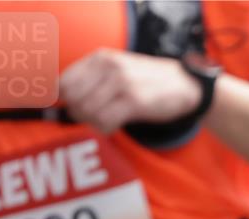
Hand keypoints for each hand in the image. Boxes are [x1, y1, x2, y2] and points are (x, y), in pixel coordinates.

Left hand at [60, 49, 201, 134]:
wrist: (185, 85)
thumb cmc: (148, 82)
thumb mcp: (117, 69)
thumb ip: (92, 79)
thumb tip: (63, 100)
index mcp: (101, 57)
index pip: (64, 82)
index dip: (65, 101)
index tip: (75, 108)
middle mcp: (109, 67)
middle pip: (73, 99)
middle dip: (79, 114)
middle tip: (92, 118)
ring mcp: (122, 83)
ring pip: (87, 112)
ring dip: (93, 123)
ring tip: (105, 122)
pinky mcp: (135, 102)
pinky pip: (104, 122)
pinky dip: (104, 129)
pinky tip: (113, 126)